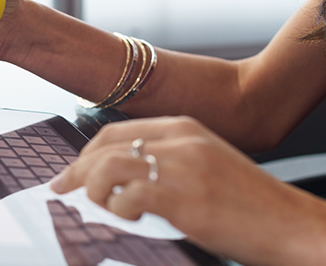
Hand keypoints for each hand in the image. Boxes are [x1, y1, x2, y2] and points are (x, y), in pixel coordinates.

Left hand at [50, 116, 325, 265]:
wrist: (288, 223)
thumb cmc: (246, 200)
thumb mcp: (204, 162)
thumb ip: (164, 159)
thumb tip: (117, 176)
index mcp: (182, 127)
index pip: (115, 131)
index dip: (85, 152)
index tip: (70, 171)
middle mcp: (179, 140)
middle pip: (105, 146)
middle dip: (76, 170)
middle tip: (62, 190)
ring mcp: (181, 167)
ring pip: (109, 167)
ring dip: (93, 190)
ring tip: (98, 207)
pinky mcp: (183, 198)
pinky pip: (128, 197)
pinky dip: (117, 210)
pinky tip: (127, 218)